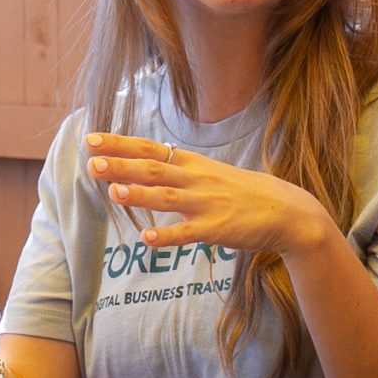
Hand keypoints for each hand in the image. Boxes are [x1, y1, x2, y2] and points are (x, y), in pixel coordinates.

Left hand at [83, 133, 341, 260]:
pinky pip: (187, 233)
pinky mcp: (217, 229)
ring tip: (113, 192)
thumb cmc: (243, 193)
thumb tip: (144, 162)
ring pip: (167, 198)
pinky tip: (146, 238)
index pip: (149, 149)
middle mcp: (196, 180)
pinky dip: (167, 236)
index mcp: (193, 164)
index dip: (120, 144)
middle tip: (91, 162)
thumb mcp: (210, 172)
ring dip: (139, 195)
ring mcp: (206, 204)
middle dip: (121, 166)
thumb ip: (179, 169)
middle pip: (153, 169)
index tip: (91, 139)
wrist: (286, 211)